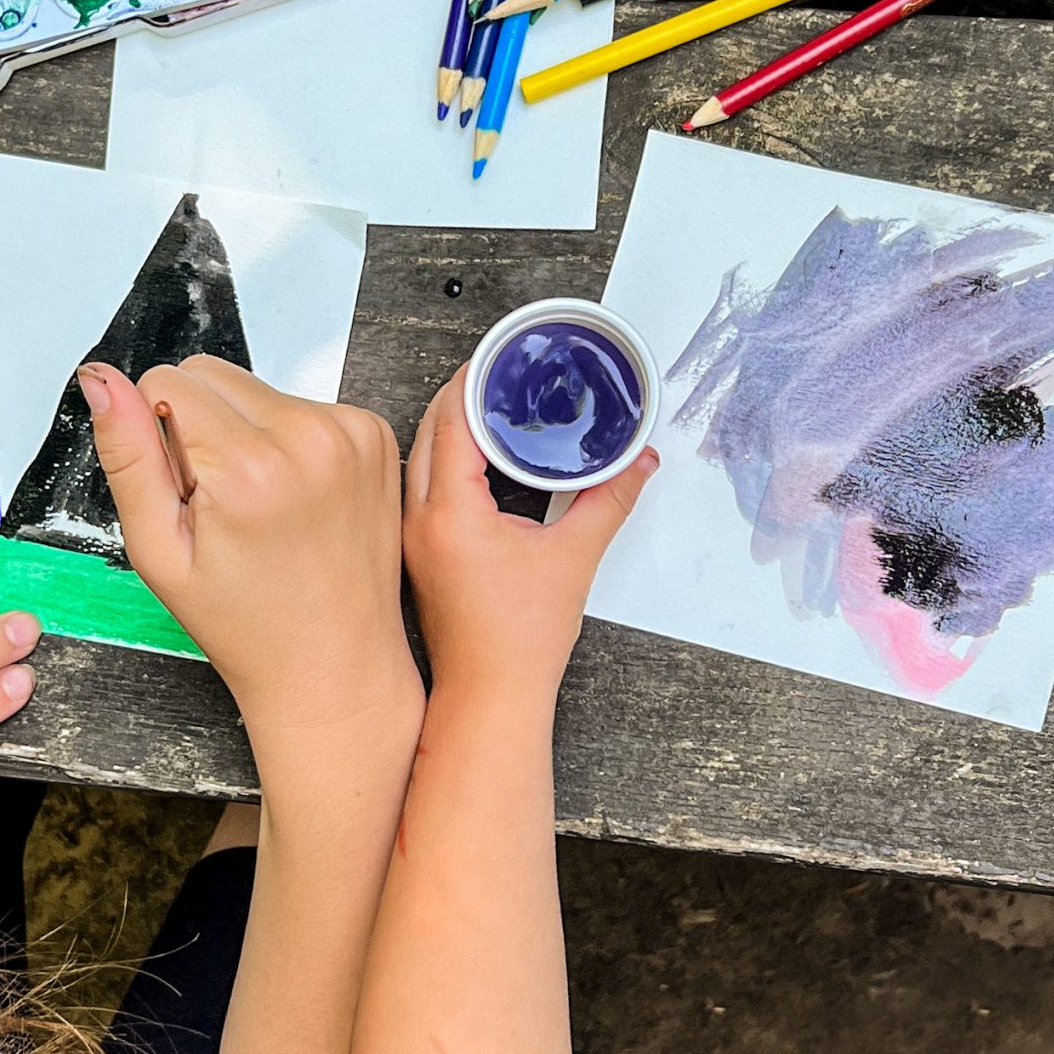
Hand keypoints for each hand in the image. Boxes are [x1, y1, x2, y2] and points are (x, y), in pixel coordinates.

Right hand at [80, 356, 418, 739]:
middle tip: (220, 505)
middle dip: (199, 429)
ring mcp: (351, 431)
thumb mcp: (160, 550)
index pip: (166, 381)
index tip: (188, 495)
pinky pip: (301, 405)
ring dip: (245, 434)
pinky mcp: (375, 434)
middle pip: (212, 374)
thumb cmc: (247, 625)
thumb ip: (127, 456)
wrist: (334, 664)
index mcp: (250, 465)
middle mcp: (310, 436)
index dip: (158, 437)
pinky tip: (293, 500)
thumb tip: (101, 380)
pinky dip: (287, 442)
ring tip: (260, 508)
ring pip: (256, 389)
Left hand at [403, 367, 655, 698]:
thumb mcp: (575, 558)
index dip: (473, 381)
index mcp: (451, 514)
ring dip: (449, 429)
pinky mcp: (419, 554)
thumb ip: (610, 501)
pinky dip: (445, 462)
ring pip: (420, 461)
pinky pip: (422, 488)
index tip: (497, 357)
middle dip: (460, 397)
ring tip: (490, 408)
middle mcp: (420, 520)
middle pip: (429, 433)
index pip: (452, 422)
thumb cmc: (521, 641)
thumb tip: (640, 463)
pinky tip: (477, 460)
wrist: (490, 696)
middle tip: (497, 375)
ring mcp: (413, 539)